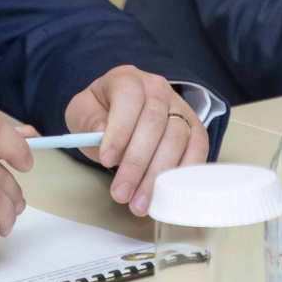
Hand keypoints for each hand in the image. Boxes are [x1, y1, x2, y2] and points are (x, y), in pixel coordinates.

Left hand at [65, 65, 207, 216]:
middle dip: (137, 163)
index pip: (128, 97)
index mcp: (127, 78)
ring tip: (140, 203)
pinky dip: (186, 171)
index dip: (119, 129)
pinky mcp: (194, 127)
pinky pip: (198, 147)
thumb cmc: (100, 112)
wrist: (118, 110)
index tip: (106, 161)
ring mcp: (179, 106)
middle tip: (122, 194)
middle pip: (154, 123)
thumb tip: (103, 134)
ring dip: (158, 175)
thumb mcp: (82, 111)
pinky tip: (170, 192)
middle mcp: (157, 88)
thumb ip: (89, 120)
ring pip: (177, 138)